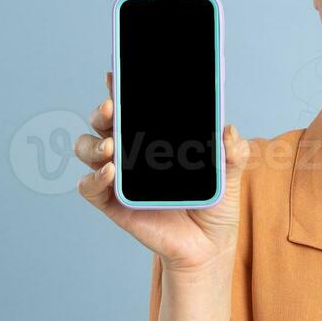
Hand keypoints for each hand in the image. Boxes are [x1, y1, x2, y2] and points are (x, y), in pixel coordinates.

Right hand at [75, 71, 250, 272]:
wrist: (209, 246)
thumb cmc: (214, 204)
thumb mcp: (230, 175)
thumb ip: (233, 153)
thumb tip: (230, 131)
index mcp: (155, 137)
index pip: (132, 106)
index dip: (120, 88)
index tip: (116, 74)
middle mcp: (131, 152)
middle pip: (103, 123)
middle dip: (102, 111)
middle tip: (111, 108)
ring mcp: (119, 177)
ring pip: (88, 149)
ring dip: (92, 144)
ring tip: (110, 147)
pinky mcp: (114, 204)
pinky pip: (90, 188)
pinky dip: (93, 178)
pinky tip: (109, 172)